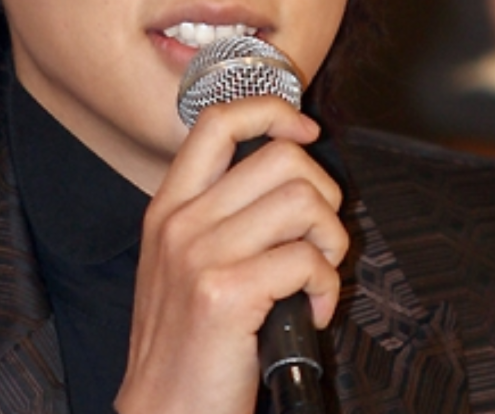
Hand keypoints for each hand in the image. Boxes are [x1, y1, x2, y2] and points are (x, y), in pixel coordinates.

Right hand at [114, 98, 347, 413]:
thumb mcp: (181, 260)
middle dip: (323, 191)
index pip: (217, 121)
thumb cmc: (185, 342)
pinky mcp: (225, 293)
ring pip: (301, 201)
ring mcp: (199, 254)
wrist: (163, 412)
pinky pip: (306, 261)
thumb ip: (220, 212)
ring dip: (330, 239)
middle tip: (319, 234)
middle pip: (279, 157)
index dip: (270, 110)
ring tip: (318, 273)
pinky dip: (327, 286)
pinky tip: (312, 311)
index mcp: (169, 206)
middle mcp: (180, 221)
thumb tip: (287, 172)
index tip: (303, 130)